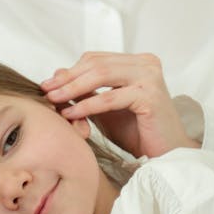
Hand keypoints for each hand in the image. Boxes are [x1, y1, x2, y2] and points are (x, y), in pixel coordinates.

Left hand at [41, 51, 201, 157]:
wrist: (167, 154)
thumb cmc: (138, 132)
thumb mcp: (105, 108)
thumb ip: (85, 90)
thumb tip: (56, 74)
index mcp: (138, 62)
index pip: (96, 58)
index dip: (70, 70)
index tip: (48, 84)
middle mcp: (146, 63)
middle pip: (97, 64)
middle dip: (68, 78)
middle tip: (46, 91)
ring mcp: (150, 77)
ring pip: (102, 75)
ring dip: (73, 88)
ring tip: (54, 100)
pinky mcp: (150, 96)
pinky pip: (110, 97)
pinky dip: (87, 105)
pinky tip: (71, 113)